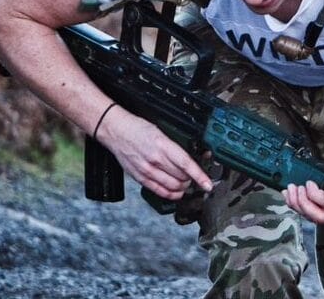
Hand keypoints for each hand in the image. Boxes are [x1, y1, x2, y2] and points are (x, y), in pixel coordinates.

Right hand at [98, 108, 212, 200]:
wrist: (116, 131)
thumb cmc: (137, 129)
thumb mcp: (161, 132)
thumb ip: (174, 147)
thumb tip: (190, 159)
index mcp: (162, 146)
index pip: (186, 164)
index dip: (199, 176)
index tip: (208, 184)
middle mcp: (155, 160)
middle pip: (181, 178)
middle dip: (192, 179)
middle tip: (194, 176)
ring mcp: (147, 171)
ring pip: (173, 187)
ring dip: (183, 187)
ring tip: (186, 183)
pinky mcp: (140, 178)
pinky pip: (159, 192)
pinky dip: (171, 194)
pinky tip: (176, 193)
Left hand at [282, 160, 323, 226]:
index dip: (316, 196)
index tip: (310, 184)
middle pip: (319, 216)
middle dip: (303, 202)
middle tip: (298, 188)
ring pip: (311, 217)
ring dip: (297, 204)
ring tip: (291, 189)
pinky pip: (308, 214)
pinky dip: (296, 204)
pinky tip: (290, 195)